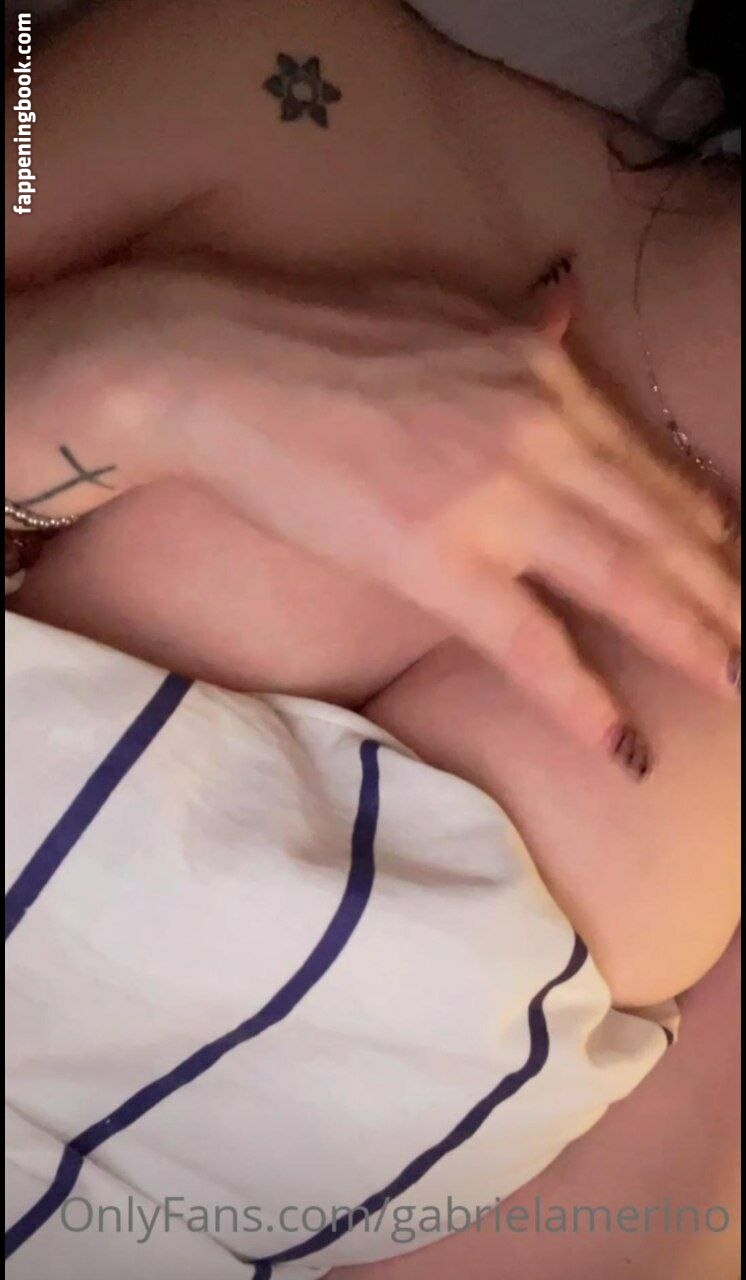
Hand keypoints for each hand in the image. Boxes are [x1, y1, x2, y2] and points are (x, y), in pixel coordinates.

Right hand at [7, 264, 739, 751]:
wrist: (217, 363)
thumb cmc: (317, 334)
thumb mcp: (441, 308)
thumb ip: (517, 319)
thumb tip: (564, 304)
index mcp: (544, 367)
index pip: (654, 467)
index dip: (707, 529)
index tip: (736, 569)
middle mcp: (540, 427)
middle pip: (663, 528)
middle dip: (725, 596)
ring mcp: (493, 494)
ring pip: (624, 581)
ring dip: (692, 642)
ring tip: (738, 688)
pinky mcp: (434, 556)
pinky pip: (529, 640)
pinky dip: (582, 699)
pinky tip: (622, 746)